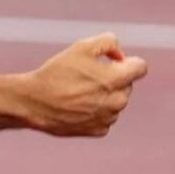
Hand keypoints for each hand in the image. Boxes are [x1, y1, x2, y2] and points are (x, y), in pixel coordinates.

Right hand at [25, 33, 147, 136]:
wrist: (34, 103)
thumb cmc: (56, 73)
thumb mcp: (81, 47)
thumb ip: (108, 42)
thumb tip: (120, 55)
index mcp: (117, 79)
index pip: (141, 67)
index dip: (126, 61)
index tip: (110, 62)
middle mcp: (118, 101)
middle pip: (127, 85)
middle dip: (112, 79)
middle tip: (86, 77)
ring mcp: (109, 118)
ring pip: (115, 102)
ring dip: (103, 96)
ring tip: (77, 92)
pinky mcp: (99, 131)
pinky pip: (105, 117)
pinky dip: (94, 111)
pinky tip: (76, 106)